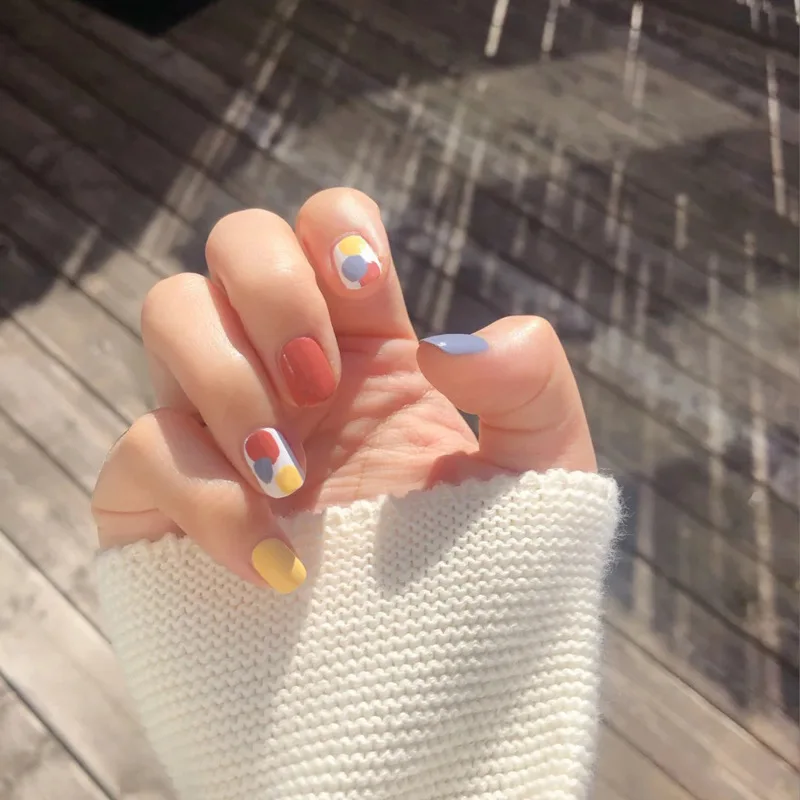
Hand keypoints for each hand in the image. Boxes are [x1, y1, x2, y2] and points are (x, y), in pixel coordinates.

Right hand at [92, 189, 594, 591]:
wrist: (429, 677)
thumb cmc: (489, 564)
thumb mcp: (542, 468)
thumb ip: (530, 380)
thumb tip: (448, 343)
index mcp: (367, 342)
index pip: (324, 224)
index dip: (336, 233)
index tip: (370, 296)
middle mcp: (284, 366)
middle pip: (233, 242)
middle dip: (275, 295)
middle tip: (325, 389)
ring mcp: (217, 423)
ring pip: (169, 314)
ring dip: (230, 381)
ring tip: (294, 475)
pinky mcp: (165, 496)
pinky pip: (142, 452)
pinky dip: (209, 501)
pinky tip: (279, 567)